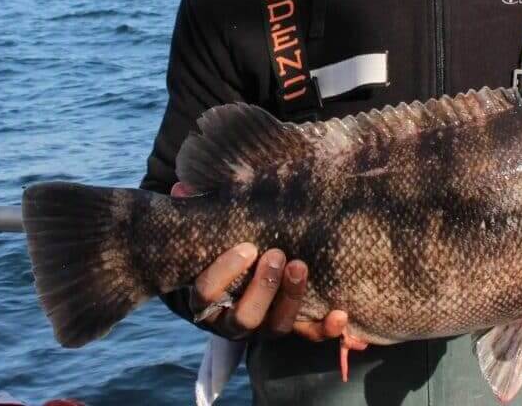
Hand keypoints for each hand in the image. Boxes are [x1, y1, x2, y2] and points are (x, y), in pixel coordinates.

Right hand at [172, 183, 356, 343]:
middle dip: (263, 288)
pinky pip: (308, 334)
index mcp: (206, 300)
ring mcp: (263, 327)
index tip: (247, 247)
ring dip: (291, 299)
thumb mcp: (210, 232)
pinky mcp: (291, 327)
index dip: (225, 273)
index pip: (207, 294)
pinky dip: (325, 328)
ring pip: (277, 327)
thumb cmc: (223, 247)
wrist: (243, 272)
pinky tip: (340, 314)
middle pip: (245, 319)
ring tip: (301, 266)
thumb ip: (197, 212)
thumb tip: (181, 187)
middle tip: (278, 255)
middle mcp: (232, 321)